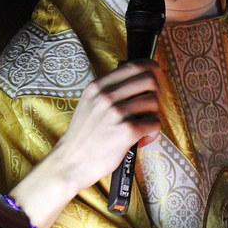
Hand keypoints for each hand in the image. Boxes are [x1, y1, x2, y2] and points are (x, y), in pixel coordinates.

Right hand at [47, 59, 160, 189]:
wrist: (71, 162)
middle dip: (154, 94)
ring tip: (142, 127)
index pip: (134, 66)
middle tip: (148, 108)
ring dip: (153, 116)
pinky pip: (154, 124)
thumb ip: (109, 90)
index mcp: (98, 86)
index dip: (151, 68)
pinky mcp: (126, 132)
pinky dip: (152, 133)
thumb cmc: (84, 135)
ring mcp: (116, 113)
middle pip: (149, 81)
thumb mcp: (89, 104)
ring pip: (154, 102)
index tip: (155, 74)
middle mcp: (106, 96)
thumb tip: (136, 76)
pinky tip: (141, 139)